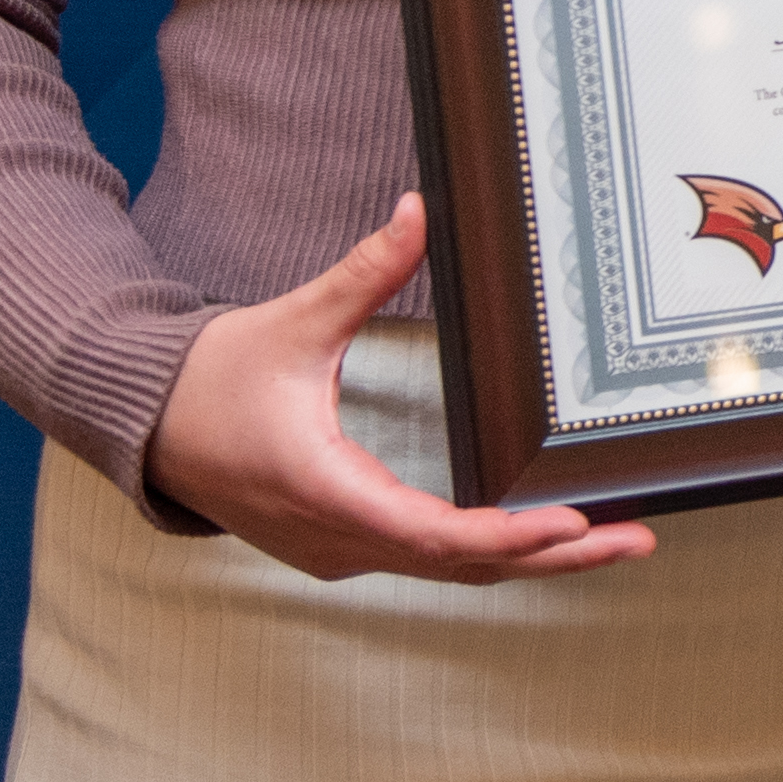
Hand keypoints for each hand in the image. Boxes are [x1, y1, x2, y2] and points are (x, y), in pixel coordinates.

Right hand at [140, 197, 658, 583]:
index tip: (570, 524)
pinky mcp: (341, 547)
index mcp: (325, 491)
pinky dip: (489, 553)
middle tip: (636, 538)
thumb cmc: (213, 378)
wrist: (146, 423)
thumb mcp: (295, 321)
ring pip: (450, 570)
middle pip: (463, 565)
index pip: (434, 535)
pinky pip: (427, 561)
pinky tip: (542, 539)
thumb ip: (365, 272)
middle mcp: (336, 539)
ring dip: (531, 560)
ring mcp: (338, 552)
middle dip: (554, 556)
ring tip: (613, 540)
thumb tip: (417, 211)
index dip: (508, 535)